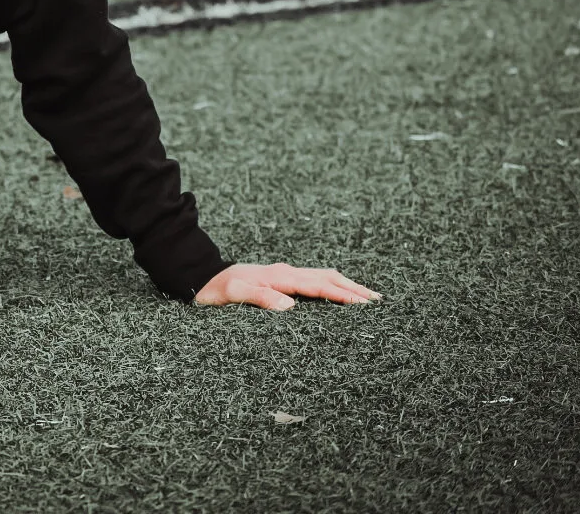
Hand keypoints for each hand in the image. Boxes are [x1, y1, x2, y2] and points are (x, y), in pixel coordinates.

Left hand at [194, 262, 380, 309]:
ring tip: (367, 297)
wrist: (200, 277)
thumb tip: (291, 308)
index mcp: (280, 276)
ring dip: (346, 285)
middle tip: (379, 302)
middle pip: (328, 278)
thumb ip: (261, 298)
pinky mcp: (280, 279)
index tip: (366, 304)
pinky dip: (332, 285)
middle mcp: (286, 272)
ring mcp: (284, 274)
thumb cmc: (216, 289)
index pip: (319, 287)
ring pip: (323, 277)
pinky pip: (313, 280)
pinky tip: (338, 294)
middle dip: (354, 289)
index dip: (343, 296)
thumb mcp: (234, 294)